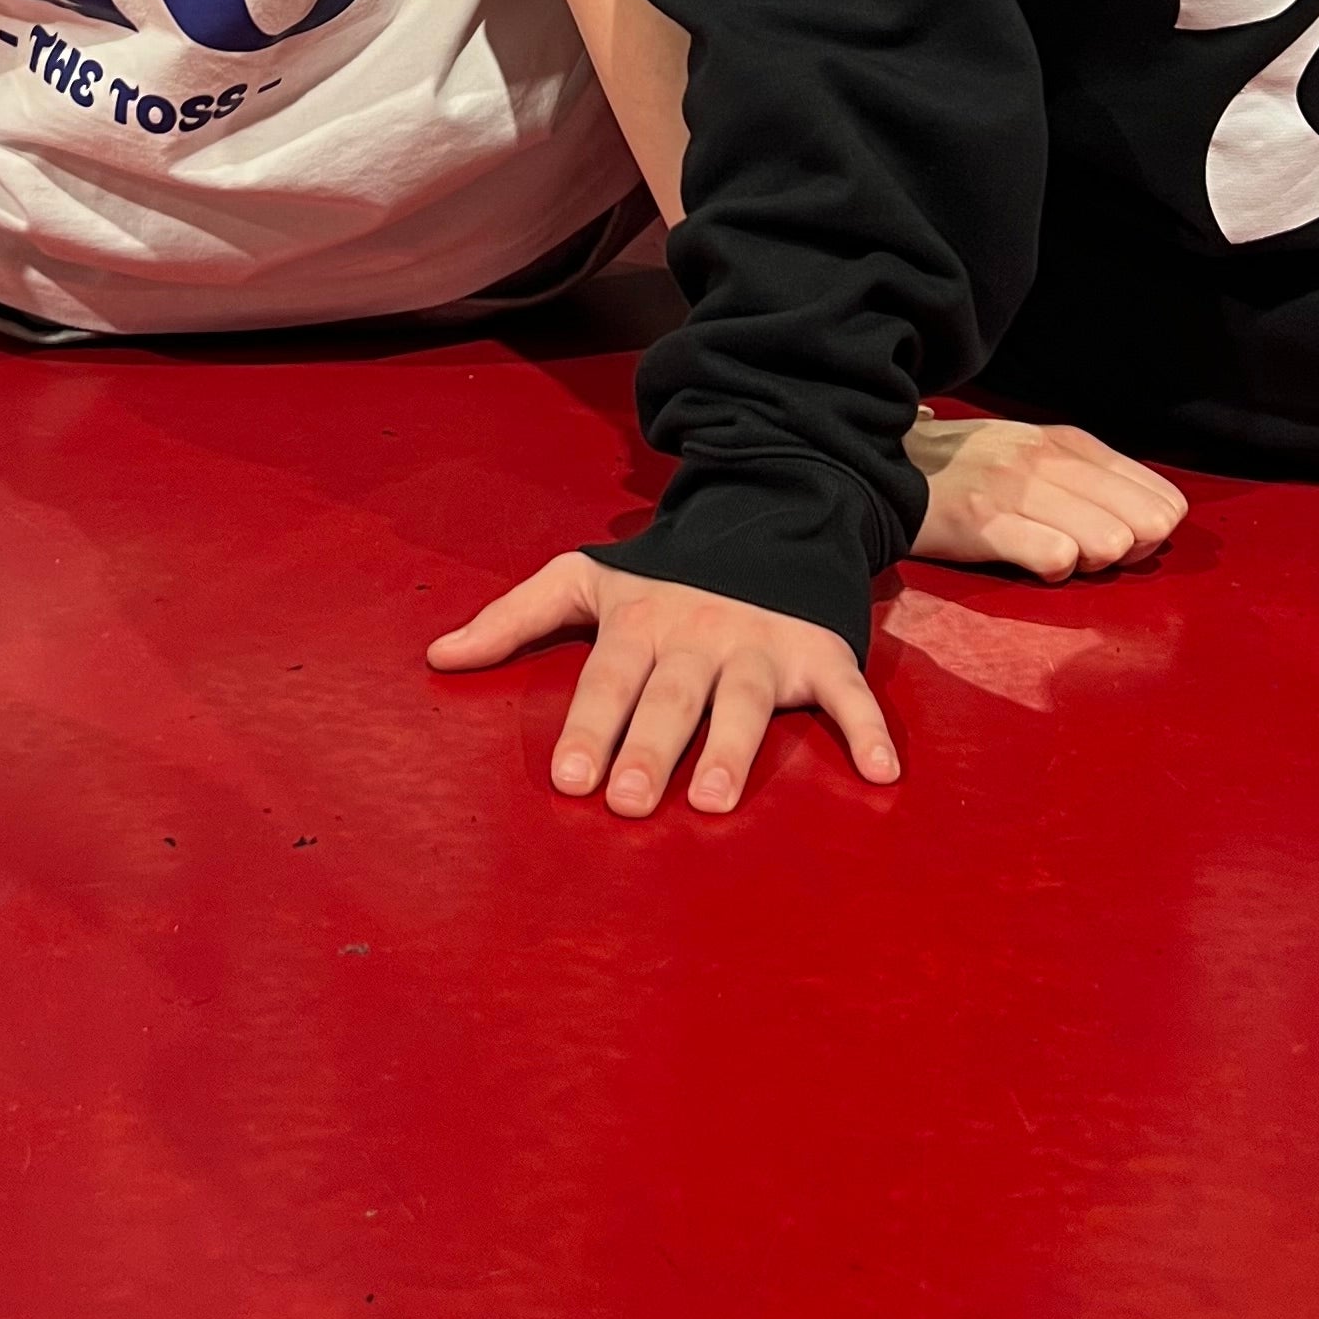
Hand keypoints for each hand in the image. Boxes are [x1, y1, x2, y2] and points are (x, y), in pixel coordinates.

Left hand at [428, 550, 899, 817]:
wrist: (764, 515)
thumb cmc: (661, 574)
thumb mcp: (585, 578)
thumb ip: (513, 618)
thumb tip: (437, 657)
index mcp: (641, 619)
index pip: (608, 677)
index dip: (590, 725)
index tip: (569, 778)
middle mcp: (700, 631)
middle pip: (672, 694)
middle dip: (651, 746)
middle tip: (631, 803)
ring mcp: (763, 642)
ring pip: (749, 699)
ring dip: (734, 748)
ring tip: (715, 802)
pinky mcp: (820, 650)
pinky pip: (848, 692)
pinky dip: (869, 729)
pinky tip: (881, 775)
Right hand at [907, 413, 1187, 580]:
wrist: (884, 463)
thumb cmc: (967, 468)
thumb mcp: (1034, 452)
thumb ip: (1088, 478)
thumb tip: (1153, 518)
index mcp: (1068, 442)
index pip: (1159, 495)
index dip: (1151, 530)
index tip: (1123, 540)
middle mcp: (1048, 459)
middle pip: (1144, 523)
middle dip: (1130, 551)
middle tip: (1091, 554)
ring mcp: (1015, 489)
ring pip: (1108, 542)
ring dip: (1091, 563)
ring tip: (1058, 556)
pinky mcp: (983, 522)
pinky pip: (1056, 558)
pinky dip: (1052, 572)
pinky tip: (1031, 565)